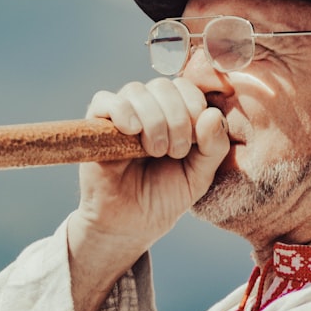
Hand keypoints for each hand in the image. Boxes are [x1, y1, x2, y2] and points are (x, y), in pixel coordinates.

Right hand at [67, 78, 228, 310]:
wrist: (130, 224)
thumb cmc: (165, 197)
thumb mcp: (200, 175)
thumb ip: (214, 147)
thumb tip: (212, 114)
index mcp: (174, 113)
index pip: (186, 87)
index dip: (195, 106)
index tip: (196, 142)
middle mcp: (147, 108)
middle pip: (163, 86)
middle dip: (177, 118)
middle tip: (176, 152)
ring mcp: (121, 115)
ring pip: (136, 91)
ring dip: (153, 119)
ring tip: (155, 151)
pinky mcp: (96, 126)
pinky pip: (104, 100)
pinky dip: (121, 111)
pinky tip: (133, 132)